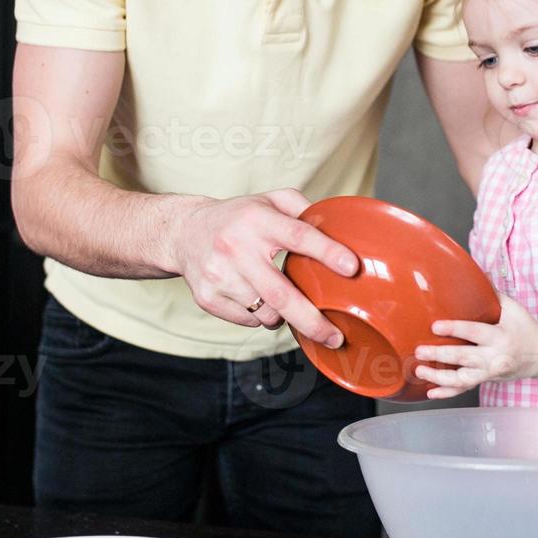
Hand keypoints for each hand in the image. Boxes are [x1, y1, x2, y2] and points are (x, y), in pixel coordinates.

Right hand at [171, 189, 357, 346]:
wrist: (184, 232)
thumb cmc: (239, 217)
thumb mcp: (270, 200)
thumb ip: (305, 209)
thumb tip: (341, 231)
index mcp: (257, 220)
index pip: (298, 236)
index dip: (327, 252)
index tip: (352, 267)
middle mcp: (236, 247)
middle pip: (280, 294)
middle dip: (312, 320)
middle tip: (336, 337)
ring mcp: (219, 276)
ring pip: (266, 313)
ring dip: (284, 316)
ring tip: (283, 299)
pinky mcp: (207, 298)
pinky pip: (248, 321)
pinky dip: (260, 316)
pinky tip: (253, 296)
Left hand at [413, 293, 537, 399]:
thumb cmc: (526, 327)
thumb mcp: (513, 308)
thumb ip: (492, 293)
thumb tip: (473, 273)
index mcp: (501, 336)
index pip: (475, 332)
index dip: (455, 329)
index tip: (435, 326)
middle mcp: (495, 357)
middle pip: (465, 358)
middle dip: (440, 355)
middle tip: (420, 350)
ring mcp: (490, 372)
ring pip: (463, 379)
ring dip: (439, 377)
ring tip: (420, 370)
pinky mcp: (487, 380)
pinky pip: (466, 389)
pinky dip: (448, 393)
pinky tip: (431, 392)